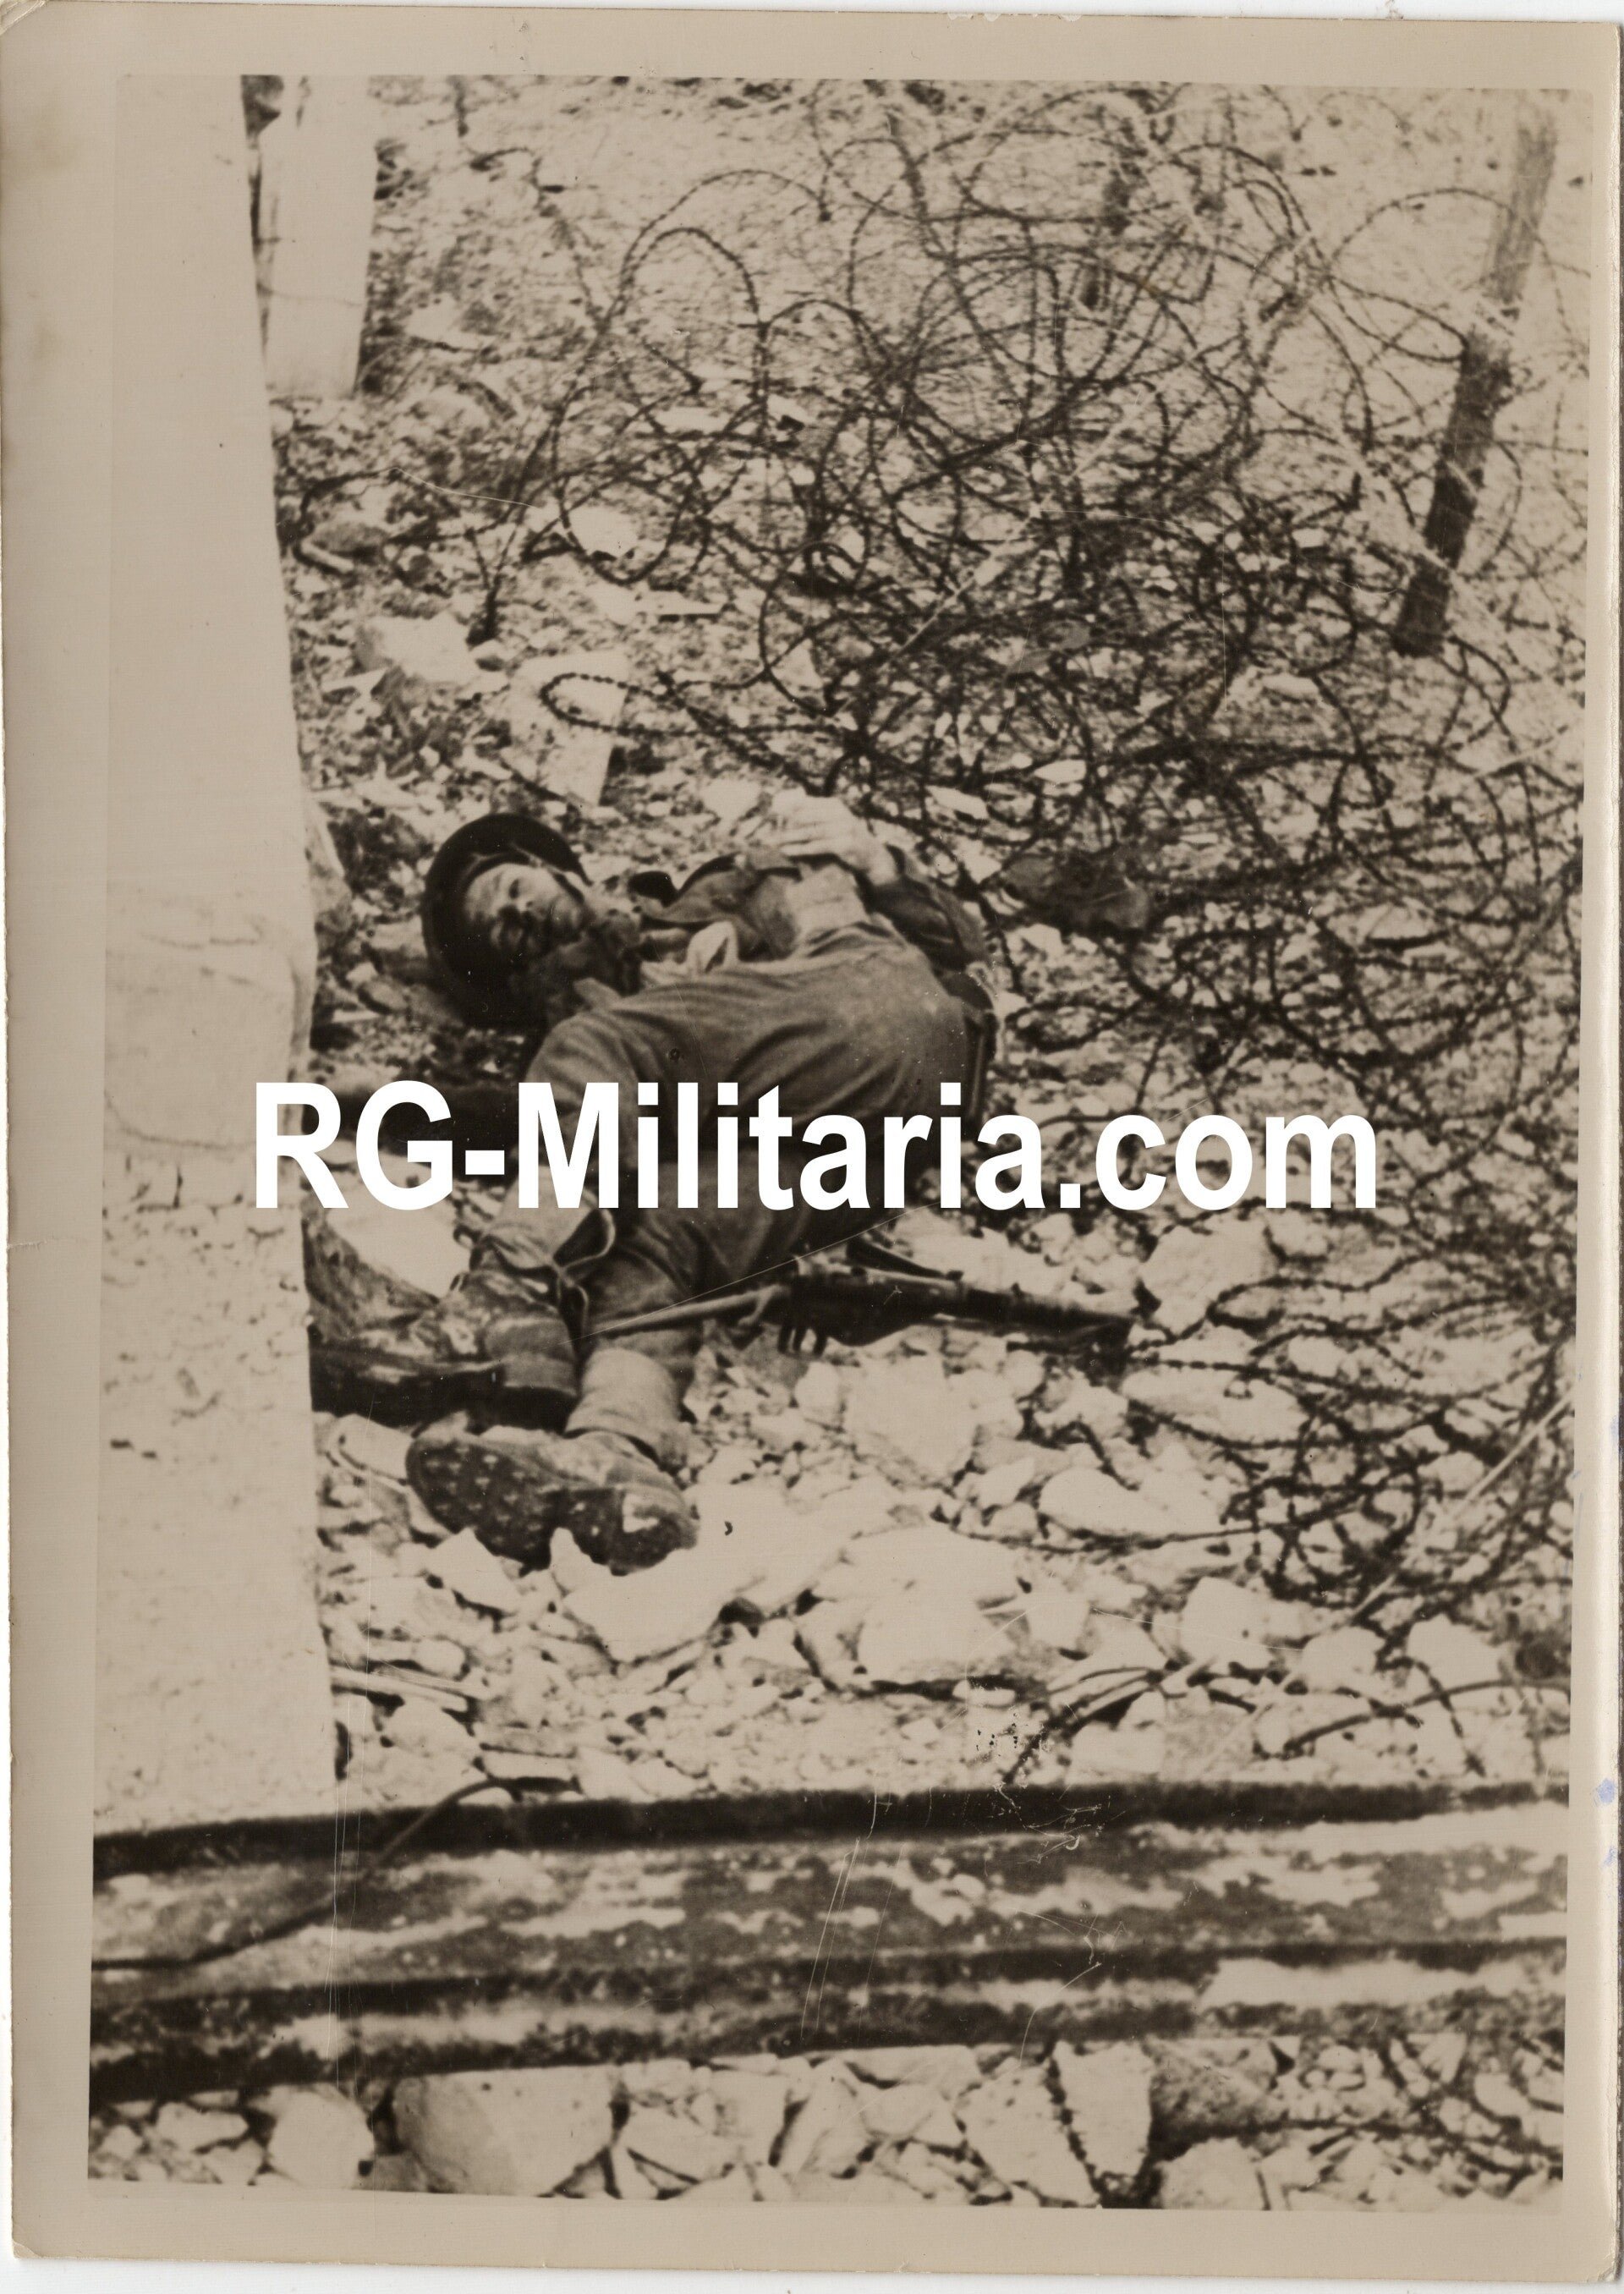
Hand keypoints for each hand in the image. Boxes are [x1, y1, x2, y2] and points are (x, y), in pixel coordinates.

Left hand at [769, 794, 899, 886]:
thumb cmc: (846, 838)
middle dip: (785, 824)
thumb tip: (786, 811)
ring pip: (810, 832)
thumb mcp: (834, 822)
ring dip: (789, 838)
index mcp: (834, 805)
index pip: (806, 803)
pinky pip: (817, 846)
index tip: (771, 815)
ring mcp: (843, 828)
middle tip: (767, 831)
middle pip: (805, 817)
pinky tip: (787, 851)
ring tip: (773, 842)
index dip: (787, 809)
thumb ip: (816, 816)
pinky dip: (800, 849)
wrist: (871, 855)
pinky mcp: (844, 844)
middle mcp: (840, 813)